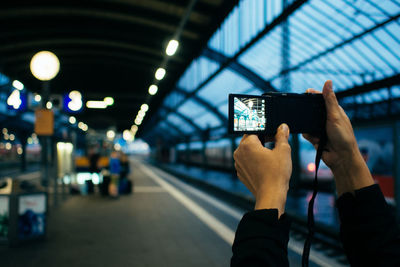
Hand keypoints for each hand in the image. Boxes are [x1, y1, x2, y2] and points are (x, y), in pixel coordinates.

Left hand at [234, 124, 291, 216]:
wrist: (271, 195)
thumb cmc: (277, 173)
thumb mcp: (283, 150)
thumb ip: (282, 136)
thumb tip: (282, 127)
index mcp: (247, 145)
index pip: (254, 129)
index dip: (265, 129)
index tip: (274, 133)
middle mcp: (238, 153)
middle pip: (249, 139)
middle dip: (261, 138)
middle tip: (274, 140)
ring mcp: (238, 164)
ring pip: (247, 150)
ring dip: (257, 149)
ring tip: (270, 152)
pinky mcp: (240, 173)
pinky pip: (246, 161)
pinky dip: (254, 159)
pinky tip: (265, 163)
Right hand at [303, 80, 373, 195]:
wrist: (341, 158)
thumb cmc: (343, 137)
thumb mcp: (335, 116)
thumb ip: (329, 100)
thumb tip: (328, 82)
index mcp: (334, 111)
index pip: (322, 99)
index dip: (313, 95)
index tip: (305, 93)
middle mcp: (327, 119)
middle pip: (312, 110)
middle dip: (308, 113)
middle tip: (302, 112)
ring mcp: (321, 128)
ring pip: (307, 122)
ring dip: (309, 127)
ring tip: (315, 132)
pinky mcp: (315, 137)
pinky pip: (306, 133)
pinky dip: (308, 135)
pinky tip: (314, 139)